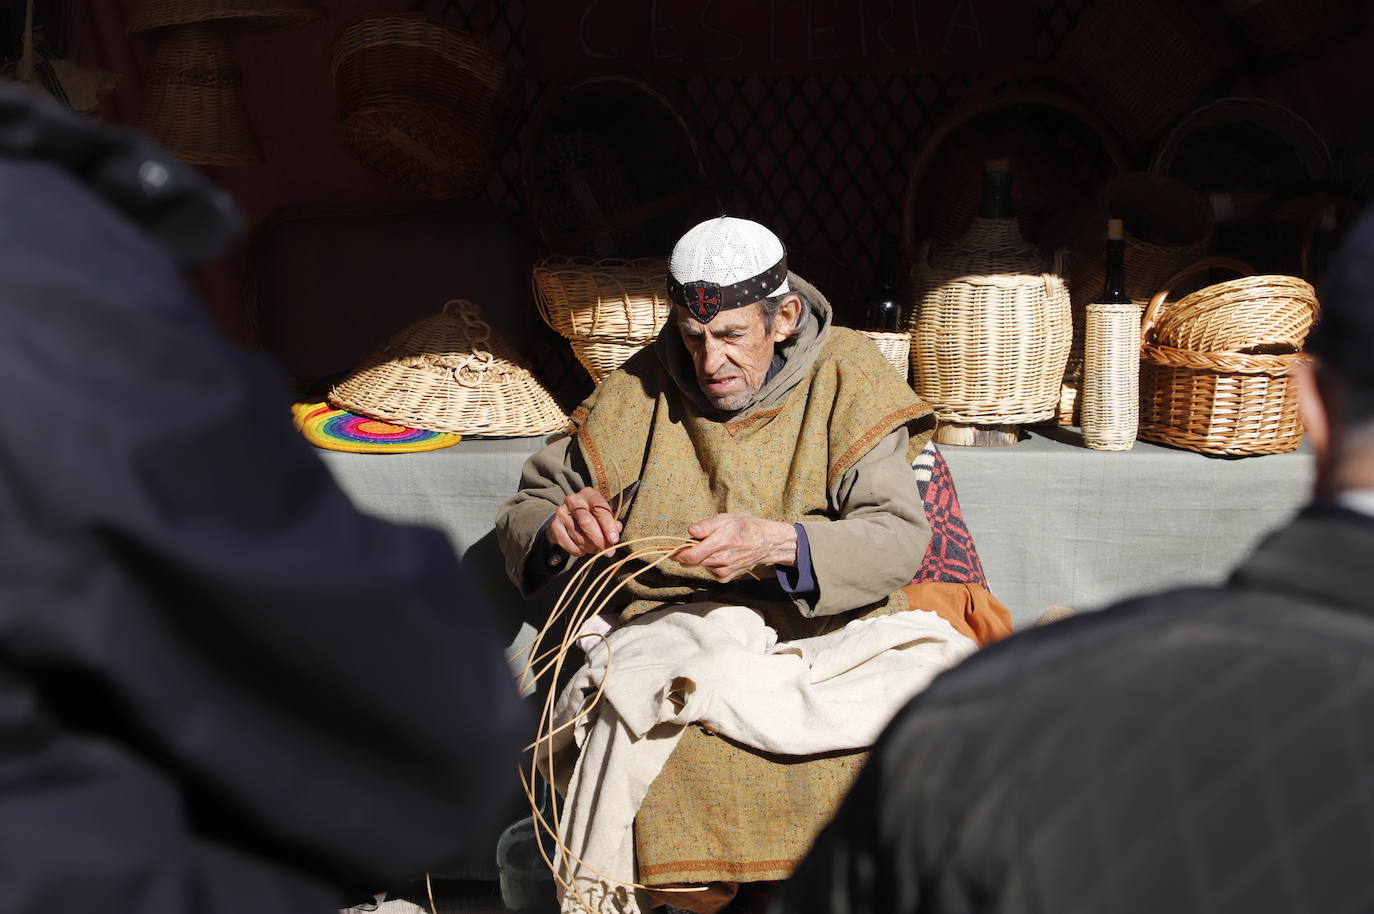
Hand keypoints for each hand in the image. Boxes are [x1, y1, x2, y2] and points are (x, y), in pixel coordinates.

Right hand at [547, 487, 621, 557]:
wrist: (568, 515)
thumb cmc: (591, 514)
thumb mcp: (603, 514)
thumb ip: (611, 522)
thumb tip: (616, 530)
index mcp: (589, 494)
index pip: (599, 509)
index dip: (608, 526)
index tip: (614, 539)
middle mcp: (573, 501)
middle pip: (586, 523)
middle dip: (599, 539)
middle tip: (608, 551)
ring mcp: (561, 514)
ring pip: (579, 538)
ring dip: (591, 548)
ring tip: (596, 548)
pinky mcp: (554, 527)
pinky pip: (570, 546)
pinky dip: (580, 551)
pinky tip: (584, 548)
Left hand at [674, 513, 797, 582]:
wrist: (765, 543)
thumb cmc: (745, 527)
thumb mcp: (726, 518)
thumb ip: (707, 526)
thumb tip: (690, 530)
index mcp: (721, 542)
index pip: (691, 556)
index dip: (677, 554)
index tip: (670, 550)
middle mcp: (722, 560)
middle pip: (692, 562)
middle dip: (686, 553)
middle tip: (691, 542)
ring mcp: (725, 570)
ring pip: (700, 566)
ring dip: (700, 557)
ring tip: (713, 545)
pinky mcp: (726, 577)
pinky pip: (709, 571)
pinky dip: (709, 563)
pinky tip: (719, 555)